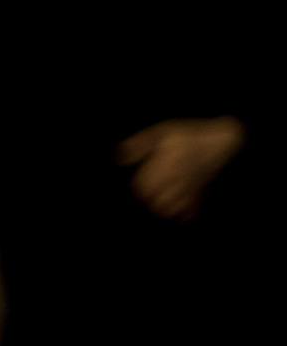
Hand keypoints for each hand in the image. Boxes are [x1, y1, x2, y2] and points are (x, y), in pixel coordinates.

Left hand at [116, 117, 245, 221]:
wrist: (226, 139)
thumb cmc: (191, 134)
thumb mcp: (164, 131)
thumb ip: (140, 144)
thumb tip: (119, 158)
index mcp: (166, 163)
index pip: (144, 186)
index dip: (139, 189)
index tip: (140, 186)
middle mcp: (178, 177)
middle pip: (156, 201)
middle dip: (150, 201)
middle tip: (149, 196)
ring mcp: (192, 186)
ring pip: (172, 209)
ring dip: (164, 208)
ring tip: (161, 202)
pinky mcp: (203, 191)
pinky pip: (191, 211)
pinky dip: (183, 214)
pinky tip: (179, 209)